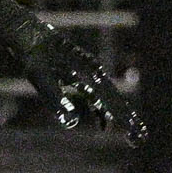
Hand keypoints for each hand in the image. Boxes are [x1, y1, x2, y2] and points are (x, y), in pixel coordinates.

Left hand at [21, 24, 148, 142]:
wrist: (30, 34)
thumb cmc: (34, 56)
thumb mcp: (41, 78)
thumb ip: (57, 99)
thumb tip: (72, 123)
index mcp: (90, 73)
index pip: (112, 102)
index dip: (124, 120)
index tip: (136, 133)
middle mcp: (95, 72)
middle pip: (116, 101)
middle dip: (129, 120)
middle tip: (141, 138)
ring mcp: (90, 73)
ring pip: (109, 98)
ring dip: (119, 116)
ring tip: (132, 134)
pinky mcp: (82, 74)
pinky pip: (97, 95)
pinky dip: (101, 110)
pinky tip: (103, 123)